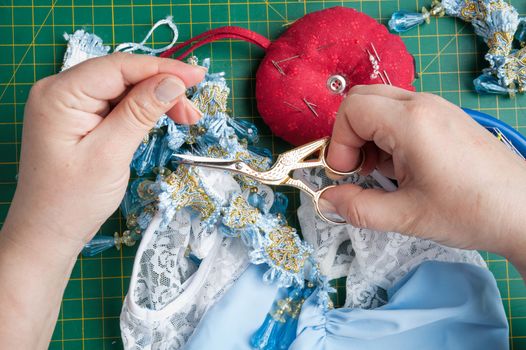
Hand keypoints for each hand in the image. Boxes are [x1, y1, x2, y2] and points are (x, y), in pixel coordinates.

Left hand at [0, 53, 204, 348]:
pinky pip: (116, 104)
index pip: (118, 67)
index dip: (161, 68)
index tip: (197, 75)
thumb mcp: (110, 154)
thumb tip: (173, 82)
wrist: (48, 233)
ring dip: (155, 99)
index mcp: (59, 95)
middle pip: (121, 75)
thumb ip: (140, 113)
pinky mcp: (78, 118)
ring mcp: (68, 104)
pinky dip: (142, 110)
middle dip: (161, 86)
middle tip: (192, 110)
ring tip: (185, 117)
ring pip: (123, 88)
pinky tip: (161, 117)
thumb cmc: (72, 201)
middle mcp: (60, 91)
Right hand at [323, 85, 525, 272]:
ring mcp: (437, 107)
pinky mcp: (446, 117)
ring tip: (380, 171)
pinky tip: (400, 166)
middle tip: (357, 169)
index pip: (352, 109)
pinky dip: (388, 134)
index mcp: (411, 122)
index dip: (339, 142)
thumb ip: (358, 208)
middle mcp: (422, 104)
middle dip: (349, 133)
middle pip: (363, 98)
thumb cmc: (470, 211)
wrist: (525, 210)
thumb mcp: (406, 216)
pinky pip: (402, 112)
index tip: (347, 174)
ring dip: (368, 134)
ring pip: (382, 104)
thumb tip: (326, 201)